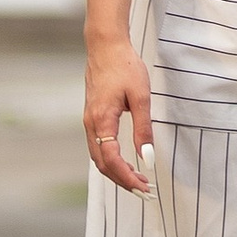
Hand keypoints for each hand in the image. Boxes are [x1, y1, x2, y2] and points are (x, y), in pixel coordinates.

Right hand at [83, 38, 156, 190]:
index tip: (144, 187)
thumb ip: (143, 129)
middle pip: (102, 164)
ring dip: (117, 172)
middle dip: (122, 181)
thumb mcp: (141, 97)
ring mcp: (89, 121)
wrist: (105, 45)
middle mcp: (90, 124)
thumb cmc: (124, 66)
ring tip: (139, 180)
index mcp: (101, 120)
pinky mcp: (92, 117)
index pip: (111, 160)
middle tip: (144, 191)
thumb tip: (148, 158)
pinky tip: (126, 163)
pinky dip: (111, 160)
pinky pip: (98, 146)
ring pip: (98, 157)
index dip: (127, 178)